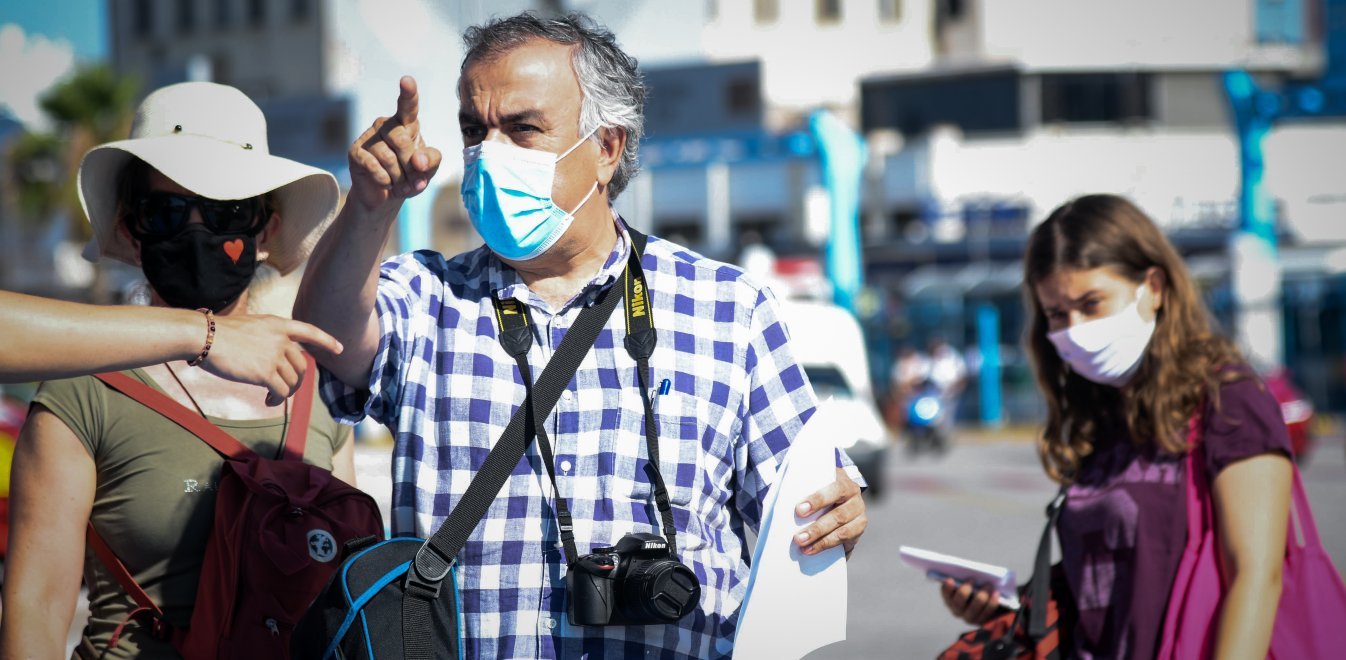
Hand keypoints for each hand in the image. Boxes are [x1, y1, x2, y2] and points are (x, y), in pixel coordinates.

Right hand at [199, 314, 343, 404]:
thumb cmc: (220, 333)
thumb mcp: (252, 326)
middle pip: (302, 365)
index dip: (326, 341)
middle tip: (287, 390)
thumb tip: (274, 356)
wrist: (204, 337)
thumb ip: (268, 337)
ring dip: (286, 392)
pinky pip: (280, 391)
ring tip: (273, 396)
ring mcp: (274, 356)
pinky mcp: (265, 373)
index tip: (340, 349)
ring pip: (292, 381)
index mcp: (278, 325)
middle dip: (298, 381)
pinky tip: (268, 401)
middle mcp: (281, 340)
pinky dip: (277, 399)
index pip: (309, 331)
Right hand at [348, 75, 441, 210]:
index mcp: (406, 124)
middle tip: (413, 180)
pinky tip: (386, 183)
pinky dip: (385, 180)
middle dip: (411, 166)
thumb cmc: (409, 177)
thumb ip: (431, 161)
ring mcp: (369, 137)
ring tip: (400, 184)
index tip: (407, 80)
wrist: (385, 196)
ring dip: (399, 178)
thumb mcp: (428, 170)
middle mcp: (386, 125)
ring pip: (388, 157)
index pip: (408, 106)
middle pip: (402, 140)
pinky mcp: (355, 152)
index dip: (408, 93)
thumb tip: (418, 161)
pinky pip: (373, 166)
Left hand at [793, 468, 866, 558]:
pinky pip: (844, 542)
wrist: (837, 497)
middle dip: (817, 528)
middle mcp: (856, 500)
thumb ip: (803, 488)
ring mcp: (859, 518)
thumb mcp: (814, 483)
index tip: (799, 510)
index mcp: (845, 483)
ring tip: (803, 548)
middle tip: (798, 538)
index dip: (818, 500)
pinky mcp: (857, 533)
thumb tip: (783, 501)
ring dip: (822, 542)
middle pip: (839, 516)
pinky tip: (812, 551)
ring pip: (843, 532)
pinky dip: (827, 547)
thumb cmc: (819, 488)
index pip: (835, 489)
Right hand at [940, 578, 1001, 624]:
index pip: (945, 594)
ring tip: (988, 585)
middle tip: (972, 579)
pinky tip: (996, 593)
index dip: (946, 588)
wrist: (990, 600)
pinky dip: (991, 603)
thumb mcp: (970, 582)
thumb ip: (966, 579)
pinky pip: (986, 613)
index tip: (950, 579)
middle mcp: (957, 610)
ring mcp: (969, 618)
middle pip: (958, 603)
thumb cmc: (977, 586)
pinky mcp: (982, 622)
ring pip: (973, 609)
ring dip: (981, 596)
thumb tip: (969, 572)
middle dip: (964, 591)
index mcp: (950, 599)